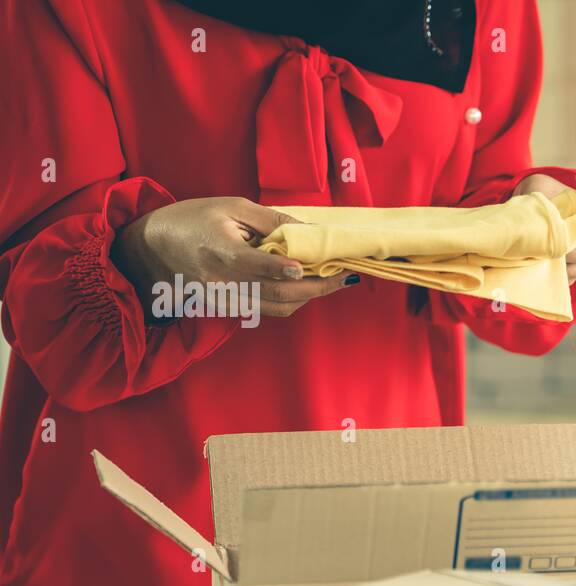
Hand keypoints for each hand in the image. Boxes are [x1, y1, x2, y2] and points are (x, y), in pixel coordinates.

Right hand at [111, 197, 355, 318]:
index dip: (284, 268)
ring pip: (279, 307)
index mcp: (222, 253)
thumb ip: (271, 220)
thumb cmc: (191, 220)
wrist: (150, 250)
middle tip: (344, 277)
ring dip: (309, 296)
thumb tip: (309, 230)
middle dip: (317, 287)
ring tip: (333, 281)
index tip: (308, 266)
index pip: (257, 266)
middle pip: (279, 293)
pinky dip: (292, 299)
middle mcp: (226, 283)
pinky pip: (268, 309)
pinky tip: (307, 286)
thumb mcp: (230, 207)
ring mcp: (227, 300)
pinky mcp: (229, 308)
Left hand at [513, 173, 575, 283]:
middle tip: (555, 240)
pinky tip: (542, 260)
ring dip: (564, 260)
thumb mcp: (550, 189)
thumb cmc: (545, 195)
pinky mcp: (574, 272)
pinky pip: (570, 278)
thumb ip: (558, 199)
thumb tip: (557, 218)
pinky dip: (556, 271)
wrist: (533, 211)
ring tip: (544, 249)